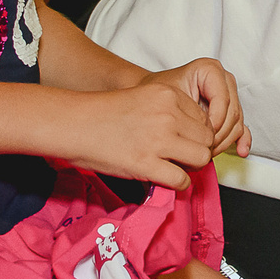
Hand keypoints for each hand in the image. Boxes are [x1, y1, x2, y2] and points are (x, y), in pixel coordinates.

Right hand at [52, 79, 219, 187]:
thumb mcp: (144, 99)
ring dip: (191, 166)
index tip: (184, 141)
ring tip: (176, 167)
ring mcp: (158, 139)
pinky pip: (181, 179)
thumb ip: (170, 112)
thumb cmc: (103, 113)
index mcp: (168, 94)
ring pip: (201, 158)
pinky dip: (178, 183)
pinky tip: (165, 179)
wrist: (72, 124)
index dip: (197, 133)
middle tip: (182, 157)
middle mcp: (167, 115)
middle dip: (198, 150)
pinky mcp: (146, 163)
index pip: (205, 118)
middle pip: (207, 139)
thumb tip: (194, 137)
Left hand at [157, 58, 249, 157]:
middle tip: (201, 149)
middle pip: (232, 112)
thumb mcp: (167, 99)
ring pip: (237, 122)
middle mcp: (223, 80)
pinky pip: (241, 126)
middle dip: (218, 135)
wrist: (151, 97)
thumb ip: (186, 113)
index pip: (223, 99)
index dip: (214, 122)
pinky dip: (242, 139)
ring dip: (224, 141)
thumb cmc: (156, 94)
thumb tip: (199, 137)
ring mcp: (229, 95)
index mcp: (210, 69)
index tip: (200, 137)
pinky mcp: (231, 110)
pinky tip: (240, 150)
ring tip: (207, 153)